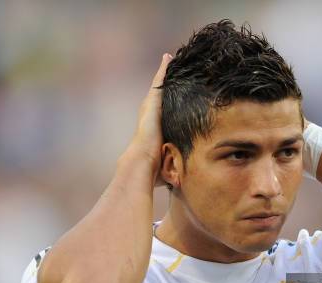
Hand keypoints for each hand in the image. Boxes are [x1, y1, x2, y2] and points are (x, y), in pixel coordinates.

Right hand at [122, 53, 171, 184]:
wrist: (141, 164)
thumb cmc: (152, 171)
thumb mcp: (166, 165)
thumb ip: (172, 167)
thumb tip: (181, 184)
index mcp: (152, 130)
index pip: (159, 115)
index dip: (164, 105)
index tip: (169, 97)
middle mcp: (148, 117)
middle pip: (157, 97)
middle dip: (162, 84)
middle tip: (168, 68)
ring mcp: (149, 109)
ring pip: (158, 87)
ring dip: (162, 73)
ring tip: (169, 59)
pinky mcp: (152, 104)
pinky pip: (159, 82)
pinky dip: (163, 70)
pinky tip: (168, 58)